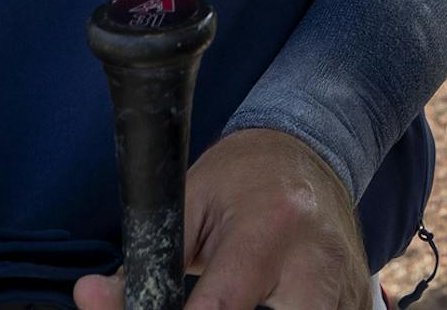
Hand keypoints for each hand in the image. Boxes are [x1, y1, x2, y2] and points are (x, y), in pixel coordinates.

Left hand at [72, 129, 372, 309]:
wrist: (309, 152)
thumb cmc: (243, 176)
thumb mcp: (189, 202)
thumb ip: (145, 260)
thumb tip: (90, 297)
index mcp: (268, 229)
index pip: (219, 309)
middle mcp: (315, 262)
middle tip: (208, 302)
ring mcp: (345, 287)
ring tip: (239, 293)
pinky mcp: (357, 300)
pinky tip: (268, 298)